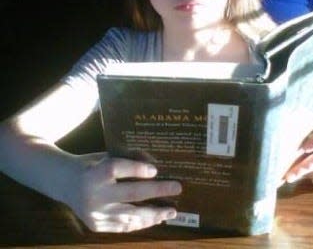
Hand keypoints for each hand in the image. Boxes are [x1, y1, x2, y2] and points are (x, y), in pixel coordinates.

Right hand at [66, 153, 181, 232]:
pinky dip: (141, 223)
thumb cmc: (91, 164)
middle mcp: (95, 194)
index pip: (119, 168)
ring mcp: (95, 214)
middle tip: (177, 188)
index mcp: (96, 172)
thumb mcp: (106, 156)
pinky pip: (123, 226)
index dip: (139, 169)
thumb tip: (155, 167)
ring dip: (154, 214)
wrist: (64, 182)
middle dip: (157, 191)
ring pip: (130, 215)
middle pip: (131, 193)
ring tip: (171, 211)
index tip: (157, 170)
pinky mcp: (96, 226)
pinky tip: (155, 219)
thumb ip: (127, 160)